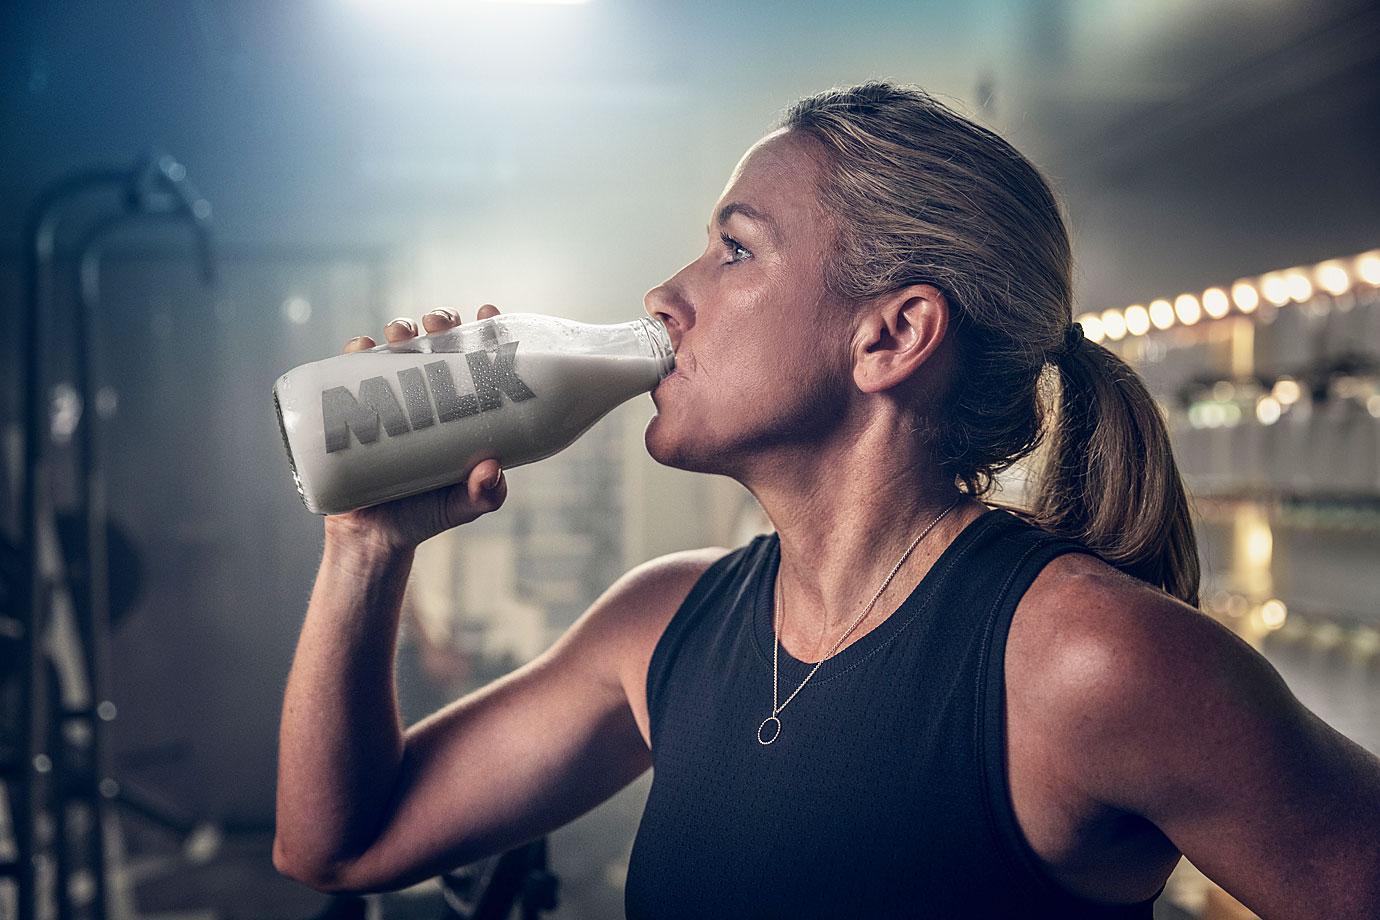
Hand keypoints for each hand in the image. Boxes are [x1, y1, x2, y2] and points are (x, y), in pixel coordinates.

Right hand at [325, 305, 507, 552]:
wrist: (372, 537)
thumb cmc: (426, 516)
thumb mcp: (464, 506)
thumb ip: (485, 495)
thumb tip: (491, 468)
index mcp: (460, 408)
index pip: (477, 358)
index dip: (484, 330)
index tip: (488, 314)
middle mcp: (426, 395)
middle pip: (436, 343)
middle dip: (439, 321)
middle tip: (438, 326)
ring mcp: (388, 398)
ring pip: (395, 348)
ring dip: (399, 327)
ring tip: (401, 332)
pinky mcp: (352, 408)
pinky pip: (350, 369)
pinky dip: (355, 350)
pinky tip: (362, 345)